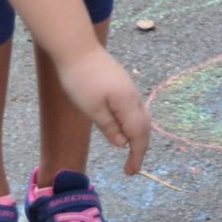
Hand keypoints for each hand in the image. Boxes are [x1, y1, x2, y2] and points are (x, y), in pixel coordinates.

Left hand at [52, 46, 150, 174]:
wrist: (77, 48)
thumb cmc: (80, 79)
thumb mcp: (91, 108)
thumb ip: (109, 127)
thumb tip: (122, 143)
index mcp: (127, 104)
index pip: (139, 135)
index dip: (137, 155)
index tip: (130, 172)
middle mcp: (134, 96)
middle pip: (144, 127)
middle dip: (140, 148)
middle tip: (130, 167)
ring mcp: (129, 88)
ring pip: (140, 117)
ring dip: (137, 136)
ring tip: (127, 151)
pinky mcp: (122, 84)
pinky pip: (134, 108)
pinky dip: (132, 123)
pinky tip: (122, 128)